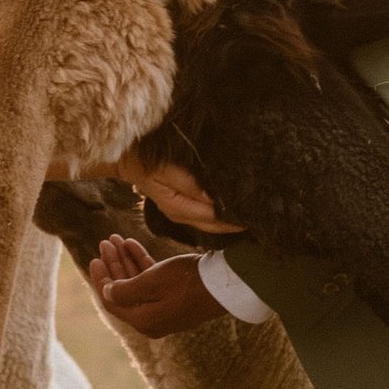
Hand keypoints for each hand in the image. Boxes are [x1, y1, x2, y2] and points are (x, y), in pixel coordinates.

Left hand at [93, 236, 227, 337]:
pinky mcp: (176, 297)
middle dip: (113, 265)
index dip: (100, 279)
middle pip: (123, 290)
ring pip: (137, 282)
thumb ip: (123, 290)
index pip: (112, 301)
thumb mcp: (150, 283)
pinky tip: (132, 244)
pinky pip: (152, 280)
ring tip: (117, 239)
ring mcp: (164, 308)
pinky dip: (141, 262)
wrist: (224, 284)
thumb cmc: (186, 282)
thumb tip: (106, 292)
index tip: (94, 258)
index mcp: (143, 320)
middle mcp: (151, 318)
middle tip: (105, 243)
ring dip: (125, 261)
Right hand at [117, 153, 247, 239]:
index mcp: (179, 208)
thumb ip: (190, 185)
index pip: (214, 219)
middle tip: (263, 217)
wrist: (125, 161)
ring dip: (230, 220)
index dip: (236, 219)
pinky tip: (232, 208)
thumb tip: (215, 199)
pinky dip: (220, 214)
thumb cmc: (145, 161)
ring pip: (211, 224)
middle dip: (238, 224)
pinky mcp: (181, 208)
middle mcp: (182, 215)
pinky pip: (205, 216)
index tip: (257, 214)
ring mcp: (181, 214)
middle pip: (216, 226)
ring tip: (253, 214)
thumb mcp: (166, 169)